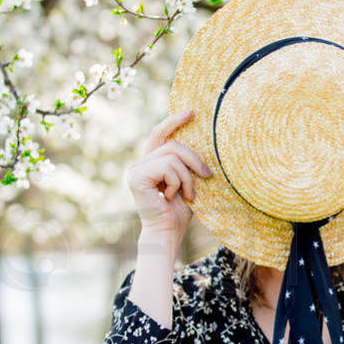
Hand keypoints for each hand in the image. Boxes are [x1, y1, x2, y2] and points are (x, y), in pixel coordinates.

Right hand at [127, 108, 211, 240]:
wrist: (168, 231)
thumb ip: (189, 163)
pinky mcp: (136, 177)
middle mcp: (140, 163)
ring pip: (172, 156)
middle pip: (172, 144)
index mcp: (151, 162)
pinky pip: (167, 167)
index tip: (192, 112)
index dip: (174, 121)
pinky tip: (170, 197)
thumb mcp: (190, 181)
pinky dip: (177, 182)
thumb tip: (206, 141)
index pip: (161, 133)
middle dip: (194, 159)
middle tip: (207, 176)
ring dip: (188, 177)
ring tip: (189, 195)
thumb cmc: (181, 210)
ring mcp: (136, 169)